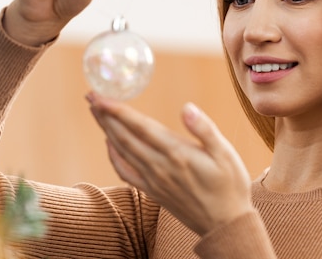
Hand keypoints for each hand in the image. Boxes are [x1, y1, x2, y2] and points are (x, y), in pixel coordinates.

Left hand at [86, 92, 254, 235]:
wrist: (225, 225)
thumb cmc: (230, 186)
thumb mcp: (226, 154)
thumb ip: (205, 129)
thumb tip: (186, 107)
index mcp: (176, 153)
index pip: (139, 126)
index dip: (117, 110)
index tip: (100, 96)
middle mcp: (159, 166)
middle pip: (123, 136)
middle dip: (105, 115)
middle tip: (90, 96)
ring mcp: (153, 180)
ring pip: (121, 151)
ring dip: (106, 130)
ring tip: (96, 112)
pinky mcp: (152, 191)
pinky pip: (125, 172)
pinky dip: (113, 156)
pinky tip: (110, 145)